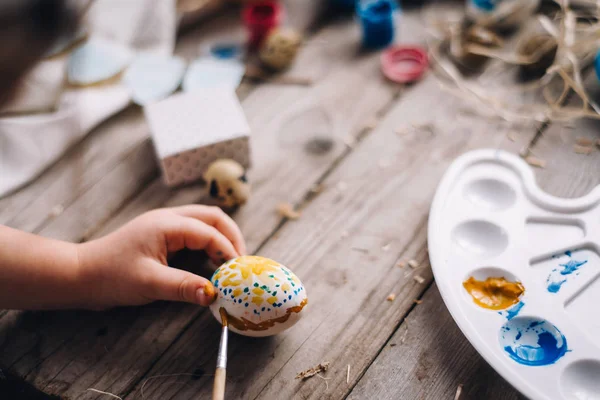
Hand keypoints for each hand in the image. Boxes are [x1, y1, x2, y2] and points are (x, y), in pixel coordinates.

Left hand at [76, 205, 245, 309]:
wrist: (81, 274)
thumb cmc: (111, 276)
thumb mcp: (149, 283)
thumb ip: (183, 287)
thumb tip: (214, 294)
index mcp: (167, 224)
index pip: (209, 232)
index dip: (228, 250)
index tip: (239, 272)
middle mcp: (169, 218)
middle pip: (213, 216)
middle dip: (232, 236)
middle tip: (242, 262)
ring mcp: (165, 224)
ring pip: (205, 220)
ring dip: (222, 237)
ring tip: (232, 261)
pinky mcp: (162, 234)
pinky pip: (195, 230)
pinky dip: (210, 241)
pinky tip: (212, 260)